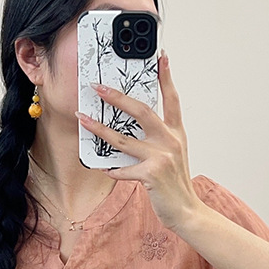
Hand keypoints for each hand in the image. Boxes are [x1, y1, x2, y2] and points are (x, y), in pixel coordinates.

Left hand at [75, 51, 202, 230]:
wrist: (186, 212)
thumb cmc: (175, 184)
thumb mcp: (172, 156)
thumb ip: (157, 140)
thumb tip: (129, 130)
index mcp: (175, 133)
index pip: (171, 99)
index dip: (166, 77)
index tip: (160, 57)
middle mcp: (170, 141)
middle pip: (140, 111)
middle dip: (116, 97)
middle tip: (98, 87)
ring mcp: (161, 157)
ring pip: (122, 139)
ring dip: (99, 128)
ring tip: (82, 119)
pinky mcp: (151, 175)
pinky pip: (122, 170)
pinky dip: (112, 170)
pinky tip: (104, 168)